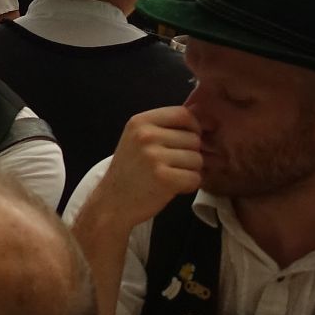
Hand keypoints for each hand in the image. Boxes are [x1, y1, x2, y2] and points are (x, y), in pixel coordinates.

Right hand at [90, 107, 203, 233]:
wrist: (112, 201)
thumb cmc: (130, 170)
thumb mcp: (138, 138)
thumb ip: (165, 126)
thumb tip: (201, 113)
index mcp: (140, 121)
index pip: (183, 114)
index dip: (194, 128)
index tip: (186, 141)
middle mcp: (146, 135)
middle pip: (194, 139)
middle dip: (190, 153)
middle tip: (173, 164)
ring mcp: (154, 157)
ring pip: (197, 159)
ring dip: (190, 171)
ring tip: (171, 175)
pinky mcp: (164, 179)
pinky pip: (195, 178)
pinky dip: (189, 185)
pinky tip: (173, 187)